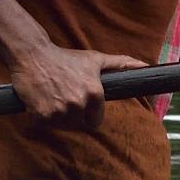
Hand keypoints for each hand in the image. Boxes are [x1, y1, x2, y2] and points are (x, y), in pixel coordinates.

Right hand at [7, 44, 147, 127]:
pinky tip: (42, 99)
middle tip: (63, 96)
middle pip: (79, 123)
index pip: (95, 120)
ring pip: (63, 125)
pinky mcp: (43, 116)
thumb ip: (122, 64)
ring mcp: (60, 112)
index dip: (88, 113)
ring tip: (53, 97)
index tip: (80, 102)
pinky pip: (46, 123)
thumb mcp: (95, 59)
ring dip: (58, 115)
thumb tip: (146, 66)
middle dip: (72, 113)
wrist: (32, 55)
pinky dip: (43, 115)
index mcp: (94, 94)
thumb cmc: (65, 58)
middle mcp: (79, 104)